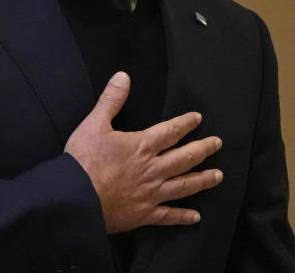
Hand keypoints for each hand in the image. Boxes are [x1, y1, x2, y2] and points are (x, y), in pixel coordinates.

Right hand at [64, 71, 223, 233]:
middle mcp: (152, 170)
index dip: (185, 124)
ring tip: (218, 176)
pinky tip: (195, 217)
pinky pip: (168, 216)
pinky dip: (183, 217)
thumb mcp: (94, 123)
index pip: (170, 132)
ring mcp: (151, 194)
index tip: (198, 119)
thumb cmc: (84, 159)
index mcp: (141, 146)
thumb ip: (111, 100)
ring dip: (202, 180)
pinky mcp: (144, 214)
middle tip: (218, 144)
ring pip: (184, 186)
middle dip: (203, 149)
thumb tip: (123, 76)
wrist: (76, 196)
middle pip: (184, 158)